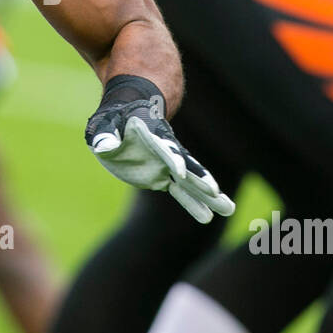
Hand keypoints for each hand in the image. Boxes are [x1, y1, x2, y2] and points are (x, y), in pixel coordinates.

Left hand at [85, 75, 233, 222]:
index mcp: (151, 134)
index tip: (179, 172)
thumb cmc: (114, 119)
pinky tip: (208, 216)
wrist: (128, 116)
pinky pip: (181, 191)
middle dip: (200, 179)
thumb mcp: (104, 124)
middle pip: (185, 165)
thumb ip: (105, 135)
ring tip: (229, 209)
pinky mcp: (162, 176)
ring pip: (189, 181)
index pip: (163, 147)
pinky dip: (193, 202)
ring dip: (206, 195)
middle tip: (216, 193)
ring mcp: (166, 164)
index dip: (170, 158)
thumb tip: (103, 147)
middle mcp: (164, 150)